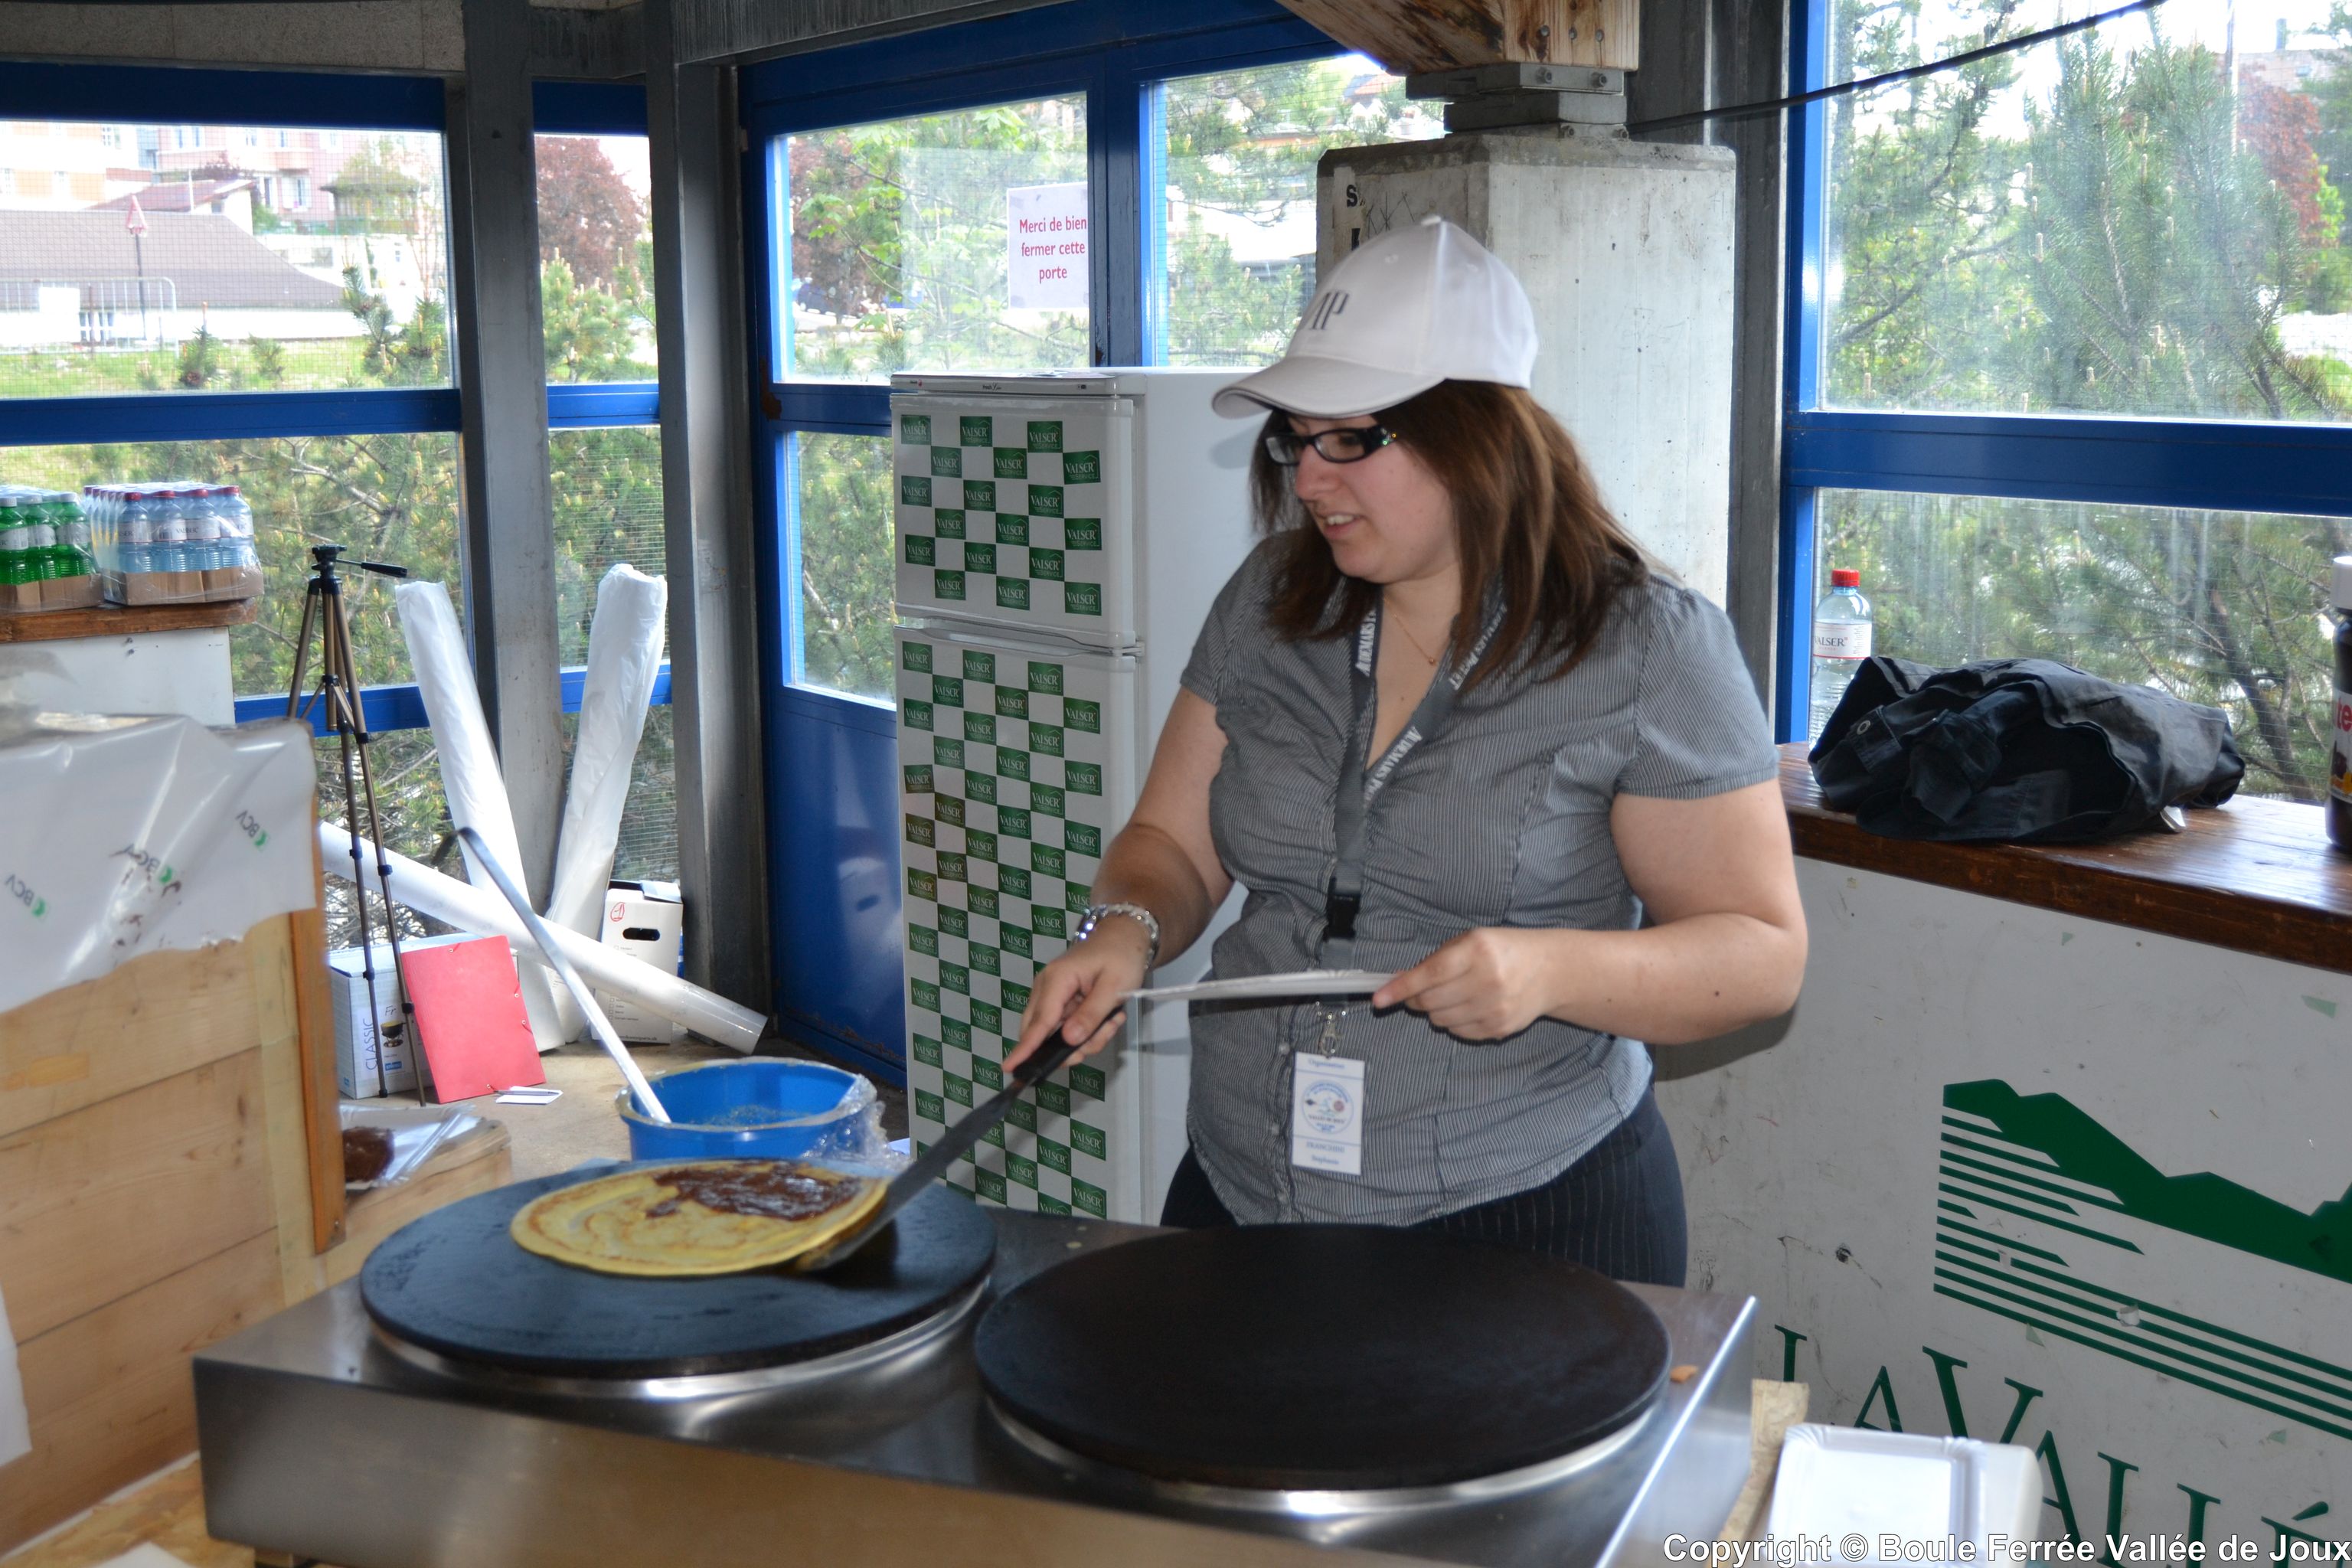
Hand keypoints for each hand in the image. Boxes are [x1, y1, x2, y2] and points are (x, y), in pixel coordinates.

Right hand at [1005, 915, 1151, 1070]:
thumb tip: (1068, 1040)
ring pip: (1055, 1033)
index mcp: (1057, 979)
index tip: (1010, 1067)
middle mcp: (1046, 987)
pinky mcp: (1060, 1001)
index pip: (1040, 1021)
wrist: (1125, 935)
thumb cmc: (1122, 956)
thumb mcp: (1115, 987)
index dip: (1026, 1047)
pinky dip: (1086, 1030)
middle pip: (1041, 1031)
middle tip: (1101, 1036)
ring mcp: (1051, 994)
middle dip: (1069, 1047)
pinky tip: (1107, 1018)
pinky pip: (1066, 1027)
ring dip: (1085, 1037)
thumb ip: (1091, 1015)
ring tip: (1111, 1020)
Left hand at [1372, 927, 1560, 1041]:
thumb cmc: (1504, 950)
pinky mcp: (1499, 1028)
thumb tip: (1399, 980)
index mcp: (1478, 950)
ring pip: (1440, 1020)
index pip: (1430, 973)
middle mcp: (1487, 980)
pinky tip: (1468, 1007)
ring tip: (1452, 995)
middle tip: (1420, 991)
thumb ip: (1436, 960)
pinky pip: (1458, 1033)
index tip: (1379, 998)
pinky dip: (1453, 1022)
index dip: (1401, 987)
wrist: (1550, 970)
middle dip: (1416, 998)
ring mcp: (1495, 1008)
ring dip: (1435, 1011)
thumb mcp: (1471, 940)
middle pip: (1430, 1001)